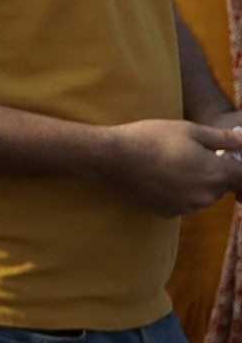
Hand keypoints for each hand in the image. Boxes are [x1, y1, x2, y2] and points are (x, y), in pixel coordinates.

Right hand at [105, 116, 241, 214]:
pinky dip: (179, 192)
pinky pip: (183, 202)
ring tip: (173, 164)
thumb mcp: (190, 130)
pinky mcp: (168, 212)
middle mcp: (206, 196)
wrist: (113, 157)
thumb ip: (223, 139)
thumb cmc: (152, 138)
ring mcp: (186, 207)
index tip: (227, 156)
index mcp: (216, 174)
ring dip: (197, 183)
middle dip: (216, 172)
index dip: (238, 164)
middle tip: (194, 154)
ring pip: (203, 195)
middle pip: (223, 186)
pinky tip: (161, 176)